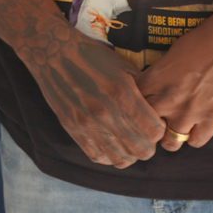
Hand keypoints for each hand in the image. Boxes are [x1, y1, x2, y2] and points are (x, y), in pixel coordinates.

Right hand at [25, 33, 166, 168]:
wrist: (54, 52)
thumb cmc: (92, 56)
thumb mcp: (123, 66)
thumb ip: (142, 90)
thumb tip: (157, 109)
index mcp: (122, 93)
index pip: (154, 131)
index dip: (159, 129)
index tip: (155, 124)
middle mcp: (105, 112)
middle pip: (141, 150)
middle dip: (148, 145)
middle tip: (144, 136)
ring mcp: (87, 123)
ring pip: (121, 159)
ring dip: (129, 153)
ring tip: (128, 143)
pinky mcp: (72, 128)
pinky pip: (97, 156)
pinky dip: (108, 156)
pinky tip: (110, 144)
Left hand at [138, 16, 212, 150]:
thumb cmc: (206, 40)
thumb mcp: (173, 53)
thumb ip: (160, 74)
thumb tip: (154, 87)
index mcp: (155, 79)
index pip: (131, 103)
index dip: (135, 108)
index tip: (141, 108)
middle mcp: (168, 99)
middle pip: (146, 127)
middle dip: (150, 127)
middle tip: (157, 124)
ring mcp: (190, 112)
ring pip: (170, 142)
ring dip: (172, 136)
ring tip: (177, 129)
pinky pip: (196, 142)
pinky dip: (196, 137)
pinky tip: (198, 128)